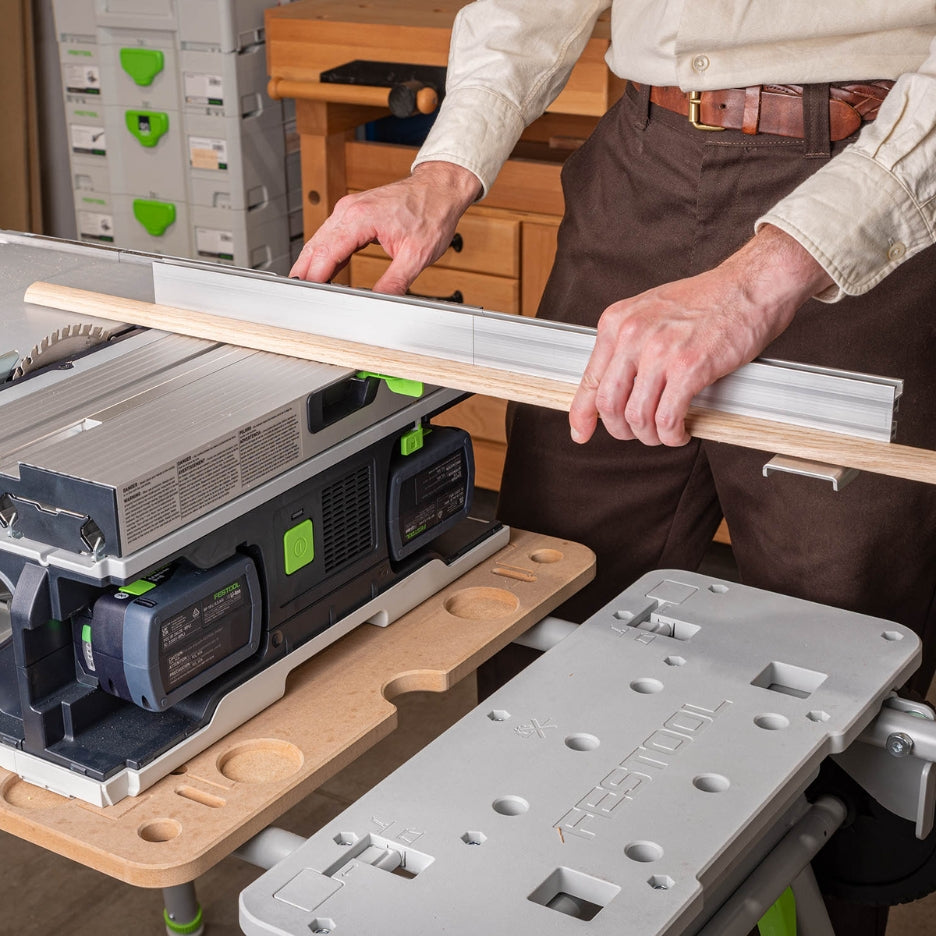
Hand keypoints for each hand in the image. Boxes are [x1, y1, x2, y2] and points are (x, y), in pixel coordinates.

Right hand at [289, 161, 481, 293]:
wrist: (440, 189)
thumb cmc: (431, 213)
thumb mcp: (416, 255)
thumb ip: (394, 282)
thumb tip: (378, 302)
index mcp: (360, 219)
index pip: (325, 254)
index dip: (313, 279)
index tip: (308, 298)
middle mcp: (348, 211)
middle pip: (315, 247)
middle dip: (304, 274)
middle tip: (298, 299)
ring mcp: (349, 210)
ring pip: (320, 241)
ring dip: (311, 264)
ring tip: (306, 290)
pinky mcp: (353, 213)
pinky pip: (331, 236)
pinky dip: (324, 255)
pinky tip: (323, 271)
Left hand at [568, 225, 834, 446]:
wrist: (751, 285)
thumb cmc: (708, 300)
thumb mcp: (651, 313)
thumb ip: (627, 345)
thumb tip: (613, 384)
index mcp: (617, 322)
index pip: (589, 379)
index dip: (582, 414)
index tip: (581, 433)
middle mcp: (632, 336)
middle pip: (609, 404)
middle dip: (621, 429)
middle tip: (638, 433)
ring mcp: (659, 352)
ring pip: (637, 417)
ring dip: (650, 435)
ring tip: (665, 433)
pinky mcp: (689, 367)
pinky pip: (668, 418)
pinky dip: (672, 434)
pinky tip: (681, 432)